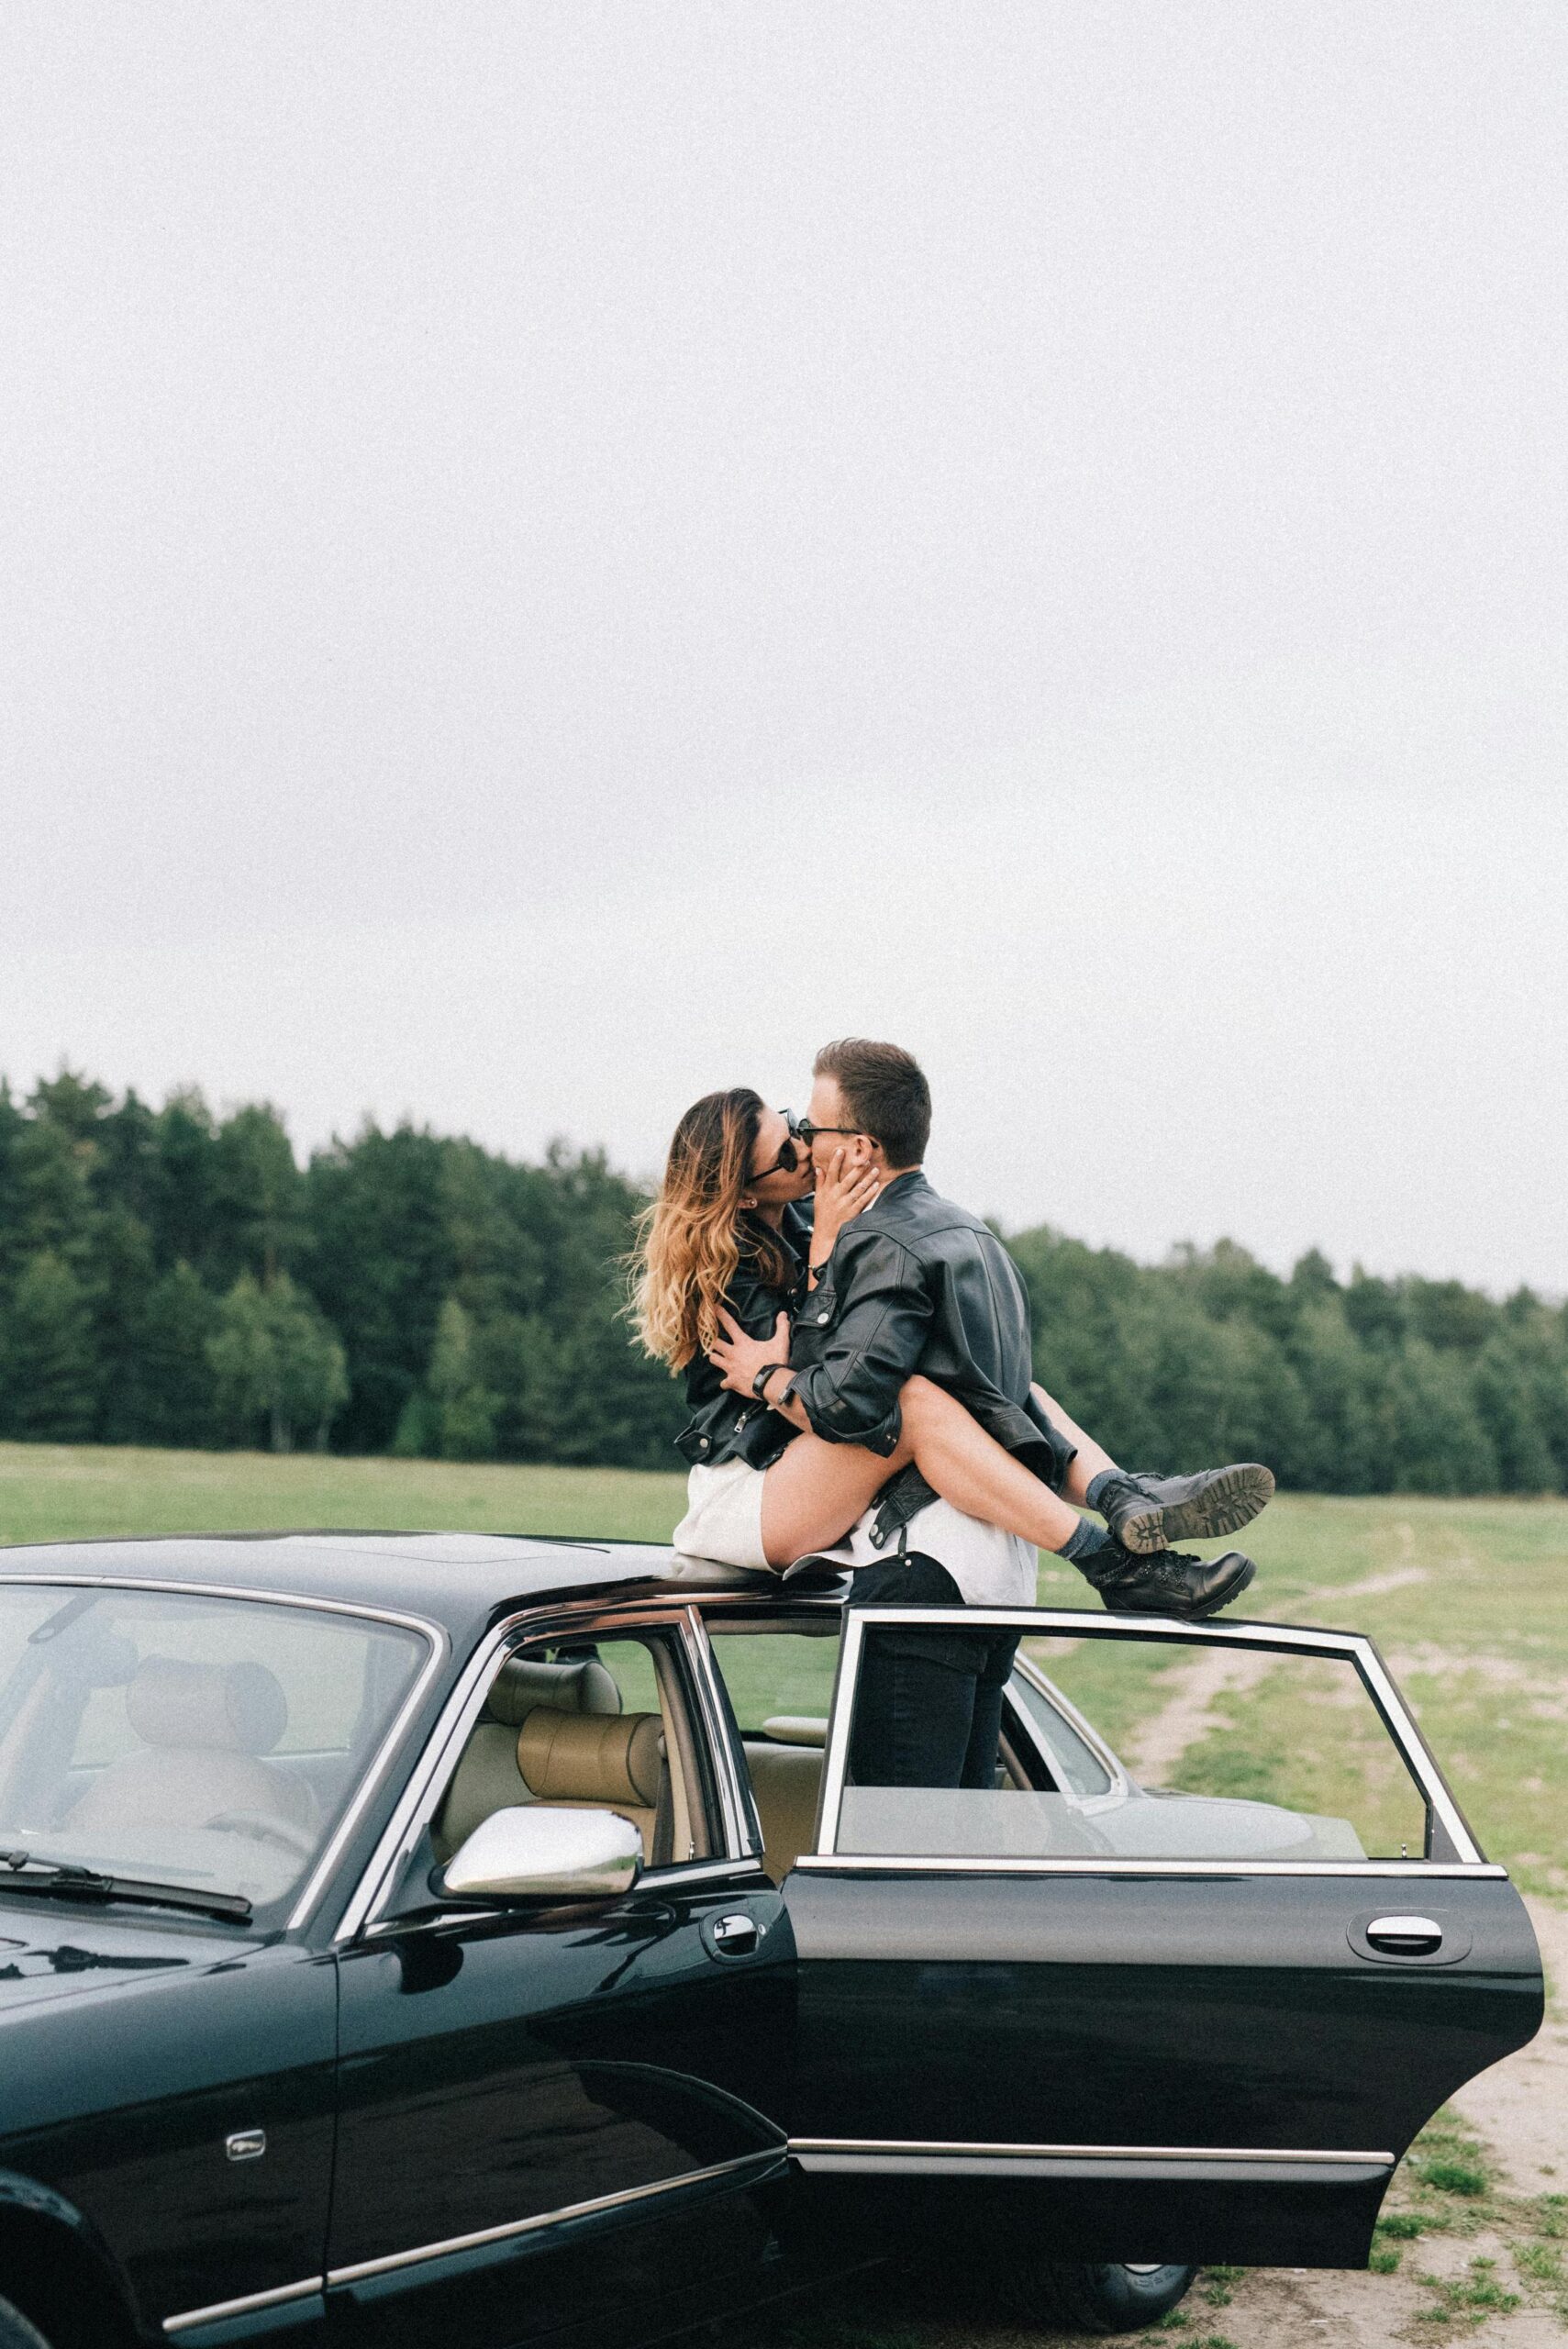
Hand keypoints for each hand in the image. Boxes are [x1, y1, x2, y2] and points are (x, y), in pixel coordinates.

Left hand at [708, 1308, 790, 1400]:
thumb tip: (784, 1314)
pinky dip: (725, 1383)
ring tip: (715, 1357)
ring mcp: (731, 1368)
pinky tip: (727, 1383)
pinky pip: (724, 1383)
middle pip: (715, 1343)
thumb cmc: (775, 1362)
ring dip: (714, 1358)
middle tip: (710, 1337)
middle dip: (711, 1339)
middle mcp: (733, 1354)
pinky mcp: (732, 1381)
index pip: (730, 1325)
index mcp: (743, 1343)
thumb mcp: (781, 1342)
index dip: (721, 1315)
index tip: (713, 1307)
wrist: (772, 1383)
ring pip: (714, 1360)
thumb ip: (782, 1327)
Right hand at [809, 1148, 879, 1266]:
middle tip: (866, 1159)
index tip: (841, 1150)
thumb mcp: (817, 1198)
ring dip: (868, 1178)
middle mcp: (836, 1195)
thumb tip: (818, 1168)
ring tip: (875, 1170)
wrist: (825, 1235)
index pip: (831, 1172)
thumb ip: (819, 1183)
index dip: (836, 1161)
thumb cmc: (822, 1215)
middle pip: (848, 1178)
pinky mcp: (852, 1212)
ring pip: (858, 1188)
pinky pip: (863, 1200)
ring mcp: (845, 1204)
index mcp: (827, 1190)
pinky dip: (870, 1192)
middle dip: (858, 1168)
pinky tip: (876, 1185)